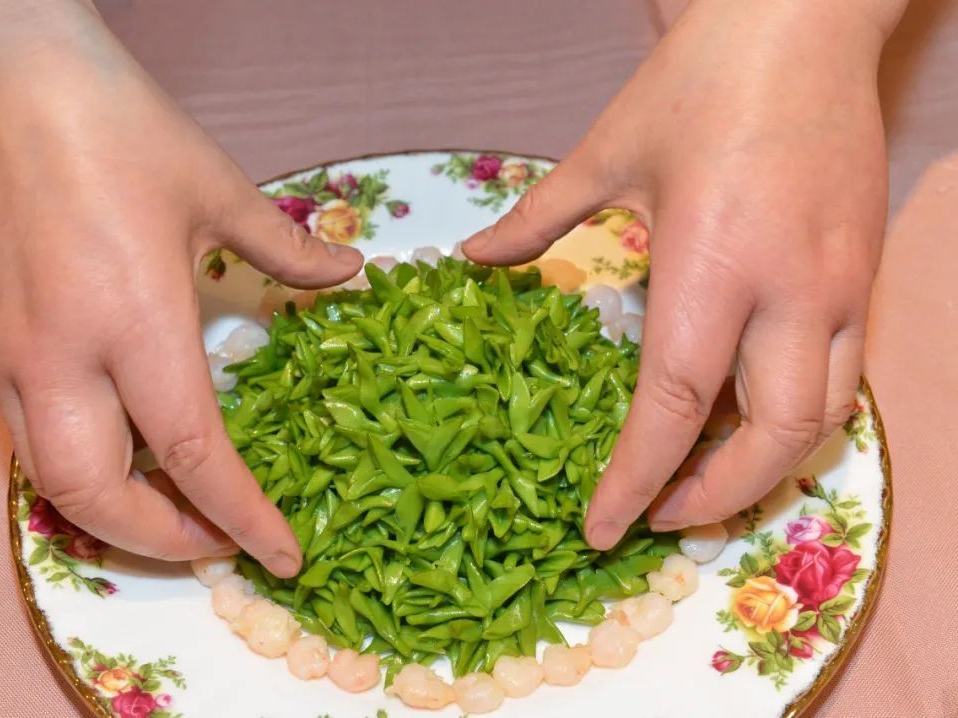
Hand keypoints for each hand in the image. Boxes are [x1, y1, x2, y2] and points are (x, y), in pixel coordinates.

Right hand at [0, 0, 361, 572]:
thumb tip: (347, 274)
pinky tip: (125, 453)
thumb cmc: (125, 130)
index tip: (281, 555)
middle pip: (99, 496)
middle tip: (218, 543)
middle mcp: (64, 355)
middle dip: (160, 541)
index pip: (193, 454)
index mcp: (136, 322)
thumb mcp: (221, 191)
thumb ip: (289, 251)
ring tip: (175, 510)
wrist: (18, 85)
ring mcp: (17, 352)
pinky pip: (29, 437)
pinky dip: (80, 470)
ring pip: (50, 479)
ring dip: (113, 516)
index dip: (241, 518)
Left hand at [463, 0, 905, 547]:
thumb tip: (474, 258)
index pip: (676, 407)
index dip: (636, 480)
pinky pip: (842, 375)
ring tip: (705, 480)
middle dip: (716, 499)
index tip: (603, 528)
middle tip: (660, 516)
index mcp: (713, 265)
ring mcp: (842, 285)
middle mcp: (791, 291)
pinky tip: (748, 412)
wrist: (807, 19)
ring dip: (766, 469)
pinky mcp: (866, 273)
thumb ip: (536, 221)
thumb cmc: (702, 80)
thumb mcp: (605, 152)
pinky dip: (795, 417)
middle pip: (773, 440)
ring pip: (824, 420)